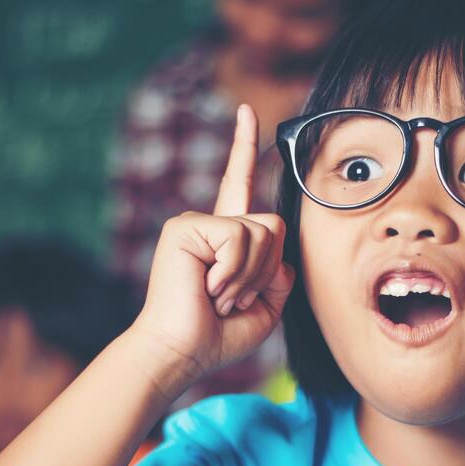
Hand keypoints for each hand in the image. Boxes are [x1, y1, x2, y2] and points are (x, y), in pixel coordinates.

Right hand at [128, 104, 295, 391]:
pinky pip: (238, 238)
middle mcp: (210, 224)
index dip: (245, 147)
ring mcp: (195, 223)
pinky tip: (209, 289)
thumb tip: (282, 257)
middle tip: (231, 299)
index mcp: (226, 238)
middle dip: (265, 269)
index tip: (247, 112)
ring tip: (219, 297)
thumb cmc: (218, 337)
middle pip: (274, 224)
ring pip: (261, 233)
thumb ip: (280, 274)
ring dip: (249, 276)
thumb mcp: (265, 306)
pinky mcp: (186, 228)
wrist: (182, 352)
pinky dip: (233, 272)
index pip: (240, 185)